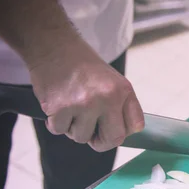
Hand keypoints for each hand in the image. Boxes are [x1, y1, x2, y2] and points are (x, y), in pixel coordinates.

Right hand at [29, 39, 143, 151]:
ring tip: (70, 108)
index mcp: (122, 90)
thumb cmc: (82, 65)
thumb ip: (120, 105)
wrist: (54, 46)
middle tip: (91, 133)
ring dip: (74, 128)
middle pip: (113, 140)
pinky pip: (59, 130)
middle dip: (101, 142)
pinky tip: (57, 107)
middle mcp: (106, 98)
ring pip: (82, 137)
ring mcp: (83, 104)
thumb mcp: (112, 80)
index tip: (111, 129)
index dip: (121, 132)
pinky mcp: (60, 108)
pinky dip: (55, 123)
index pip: (134, 126)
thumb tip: (121, 134)